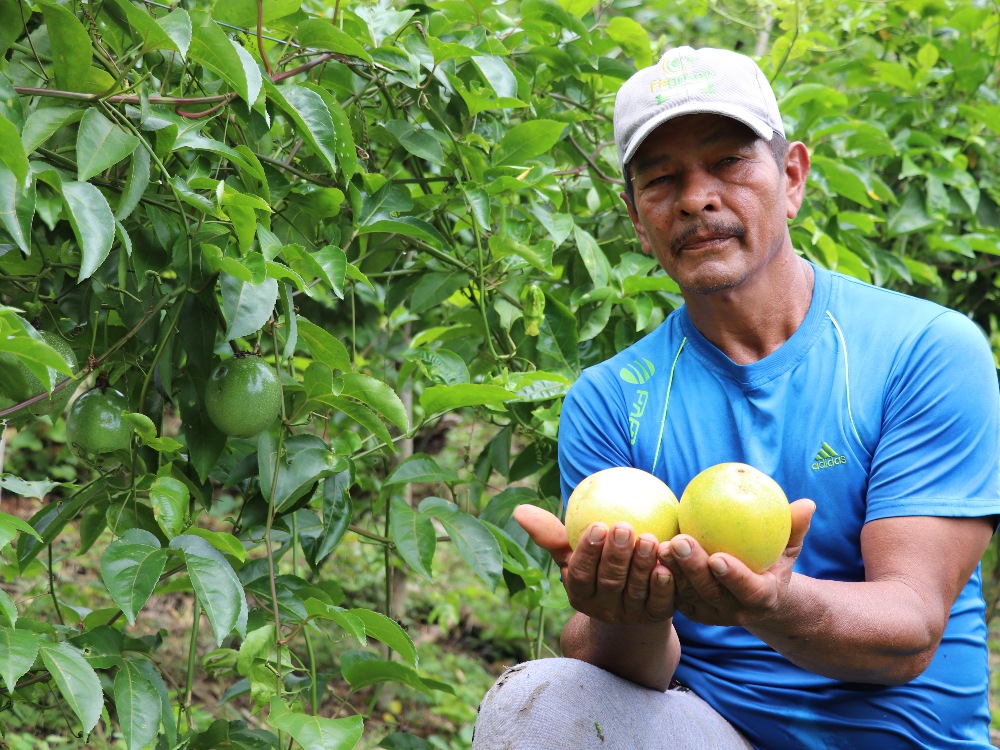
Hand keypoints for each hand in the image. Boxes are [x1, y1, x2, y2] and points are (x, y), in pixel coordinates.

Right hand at [513, 504, 675, 625]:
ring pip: (636, 591)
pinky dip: (664, 585)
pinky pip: (661, 601)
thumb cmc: (595, 567)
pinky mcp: (657, 617)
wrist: (630, 602)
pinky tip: (667, 564)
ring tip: (649, 538)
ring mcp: (631, 616)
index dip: (589, 552)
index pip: (580, 574)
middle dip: (616, 556)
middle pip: (609, 582)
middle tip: (623, 527)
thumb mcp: (572, 553)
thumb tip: (520, 510)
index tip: (598, 526)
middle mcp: (603, 609)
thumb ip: (550, 535)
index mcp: (579, 593)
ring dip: (642, 565)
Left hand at [660, 498, 815, 625]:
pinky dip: (660, 575)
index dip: (733, 577)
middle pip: (710, 592)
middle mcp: (734, 611)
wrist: (757, 598)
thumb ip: (795, 529)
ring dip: (671, 571)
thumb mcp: (788, 548)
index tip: (718, 558)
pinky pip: (672, 593)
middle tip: (679, 541)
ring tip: (659, 545)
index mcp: (761, 597)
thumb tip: (807, 503)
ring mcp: (710, 613)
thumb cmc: (773, 563)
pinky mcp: (690, 610)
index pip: (747, 590)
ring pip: (686, 593)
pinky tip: (648, 552)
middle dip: (693, 568)